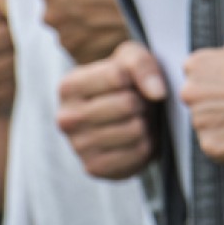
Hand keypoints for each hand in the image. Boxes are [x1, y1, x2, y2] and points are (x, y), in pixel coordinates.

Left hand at [39, 0, 129, 65]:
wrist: (159, 0)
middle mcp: (52, 16)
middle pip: (63, 7)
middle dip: (80, 2)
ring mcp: (69, 41)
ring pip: (75, 29)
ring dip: (89, 23)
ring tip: (118, 13)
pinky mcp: (85, 59)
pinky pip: (89, 48)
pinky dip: (100, 41)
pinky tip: (119, 29)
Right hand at [57, 41, 163, 178]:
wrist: (123, 112)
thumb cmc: (124, 81)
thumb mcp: (130, 56)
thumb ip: (142, 64)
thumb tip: (157, 93)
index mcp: (69, 86)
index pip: (117, 76)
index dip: (137, 76)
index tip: (131, 81)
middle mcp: (66, 118)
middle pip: (127, 104)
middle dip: (142, 100)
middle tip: (137, 102)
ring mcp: (78, 146)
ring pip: (135, 129)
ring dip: (146, 121)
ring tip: (136, 117)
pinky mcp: (94, 168)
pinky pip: (139, 152)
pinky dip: (147, 142)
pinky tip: (135, 137)